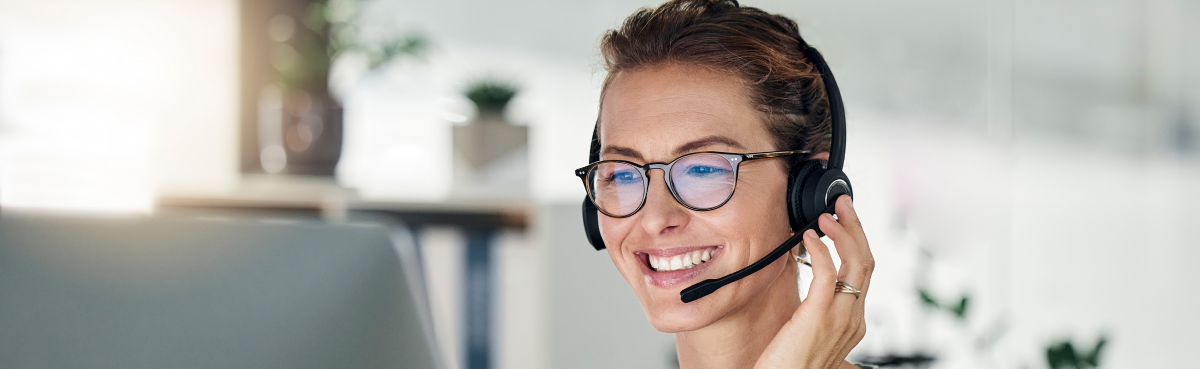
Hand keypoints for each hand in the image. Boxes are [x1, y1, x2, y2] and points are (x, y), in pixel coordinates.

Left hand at [755, 195, 873, 368]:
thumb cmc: (788, 364)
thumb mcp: (808, 331)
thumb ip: (815, 308)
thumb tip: (809, 279)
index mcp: (853, 321)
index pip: (864, 272)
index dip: (856, 241)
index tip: (843, 221)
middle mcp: (853, 318)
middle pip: (867, 262)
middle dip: (856, 227)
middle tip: (843, 204)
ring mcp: (840, 317)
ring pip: (857, 263)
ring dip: (844, 232)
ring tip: (828, 214)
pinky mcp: (819, 316)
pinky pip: (828, 273)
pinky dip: (821, 249)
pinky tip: (809, 237)